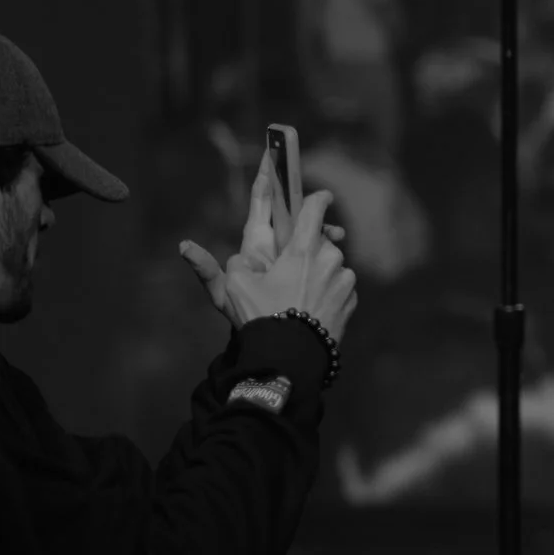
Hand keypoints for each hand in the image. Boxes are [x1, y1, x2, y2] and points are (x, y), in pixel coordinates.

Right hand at [181, 159, 359, 348]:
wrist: (289, 359)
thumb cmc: (261, 317)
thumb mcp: (233, 288)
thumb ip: (226, 264)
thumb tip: (202, 250)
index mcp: (304, 249)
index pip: (315, 209)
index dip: (317, 199)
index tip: (320, 195)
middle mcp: (331, 260)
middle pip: (322, 242)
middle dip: (309, 250)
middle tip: (289, 269)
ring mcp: (345, 282)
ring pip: (333, 267)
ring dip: (320, 273)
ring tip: (296, 296)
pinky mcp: (351, 302)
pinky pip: (340, 289)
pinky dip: (328, 293)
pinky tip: (310, 310)